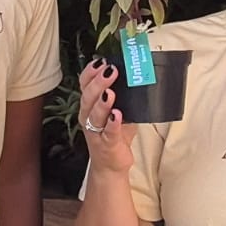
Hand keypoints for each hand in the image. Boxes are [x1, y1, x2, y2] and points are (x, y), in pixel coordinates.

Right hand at [78, 59, 138, 174]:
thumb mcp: (120, 110)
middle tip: (110, 71)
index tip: (100, 61)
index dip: (90, 72)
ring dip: (102, 102)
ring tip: (110, 92)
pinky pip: (108, 132)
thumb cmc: (115, 134)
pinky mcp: (106, 144)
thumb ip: (125, 95)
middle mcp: (88, 117)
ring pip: (94, 115)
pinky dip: (112, 123)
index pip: (84, 84)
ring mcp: (96, 131)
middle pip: (88, 97)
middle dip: (98, 83)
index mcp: (90, 105)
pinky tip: (117, 115)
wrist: (111, 164)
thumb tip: (140, 74)